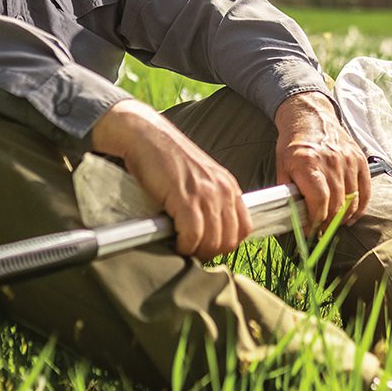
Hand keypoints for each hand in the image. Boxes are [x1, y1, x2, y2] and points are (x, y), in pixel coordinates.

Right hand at [90, 99, 251, 261]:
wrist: (147, 137)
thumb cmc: (167, 159)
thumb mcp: (199, 179)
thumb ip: (210, 200)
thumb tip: (210, 231)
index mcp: (228, 186)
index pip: (244, 228)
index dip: (227, 244)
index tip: (209, 247)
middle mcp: (222, 189)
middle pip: (230, 240)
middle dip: (211, 252)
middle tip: (193, 252)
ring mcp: (206, 194)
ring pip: (213, 241)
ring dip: (197, 252)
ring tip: (182, 248)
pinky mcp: (186, 198)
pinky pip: (193, 236)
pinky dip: (184, 246)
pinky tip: (175, 243)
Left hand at [273, 91, 370, 231]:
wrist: (311, 117)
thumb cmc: (294, 144)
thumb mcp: (281, 166)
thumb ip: (287, 192)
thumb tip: (291, 217)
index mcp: (309, 163)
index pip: (319, 202)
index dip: (315, 222)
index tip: (309, 231)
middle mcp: (331, 161)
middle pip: (337, 205)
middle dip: (328, 224)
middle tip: (320, 232)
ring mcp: (348, 160)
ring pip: (352, 201)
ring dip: (343, 218)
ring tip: (333, 225)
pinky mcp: (360, 160)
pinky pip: (365, 191)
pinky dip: (360, 208)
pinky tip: (351, 217)